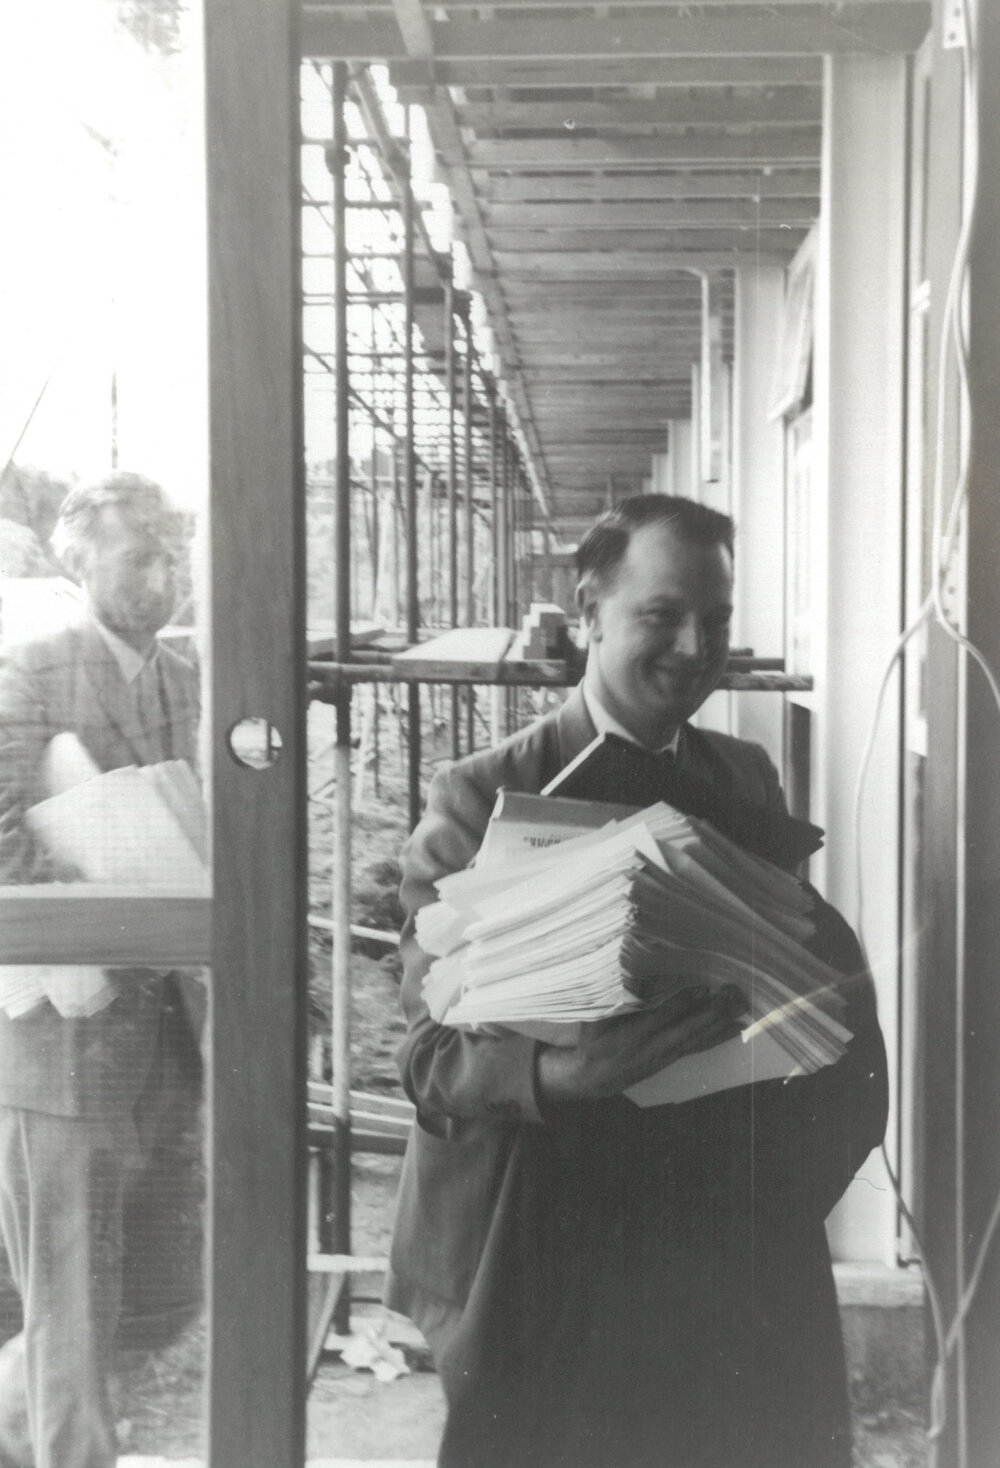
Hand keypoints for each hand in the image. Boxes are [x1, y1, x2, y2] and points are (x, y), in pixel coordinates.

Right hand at [536, 985, 746, 1104]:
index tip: (701, 987)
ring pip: (698, 1037)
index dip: (682, 1003)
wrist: (593, 1078)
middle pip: (688, 1028)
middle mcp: (654, 1046)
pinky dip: (719, 1037)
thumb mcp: (593, 1018)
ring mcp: (666, 1054)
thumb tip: (627, 968)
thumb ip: (609, 997)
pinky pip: (699, 1047)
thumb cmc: (593, 1040)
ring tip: (742, 1006)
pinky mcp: (673, 1058)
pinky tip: (737, 1028)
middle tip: (732, 994)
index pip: (661, 1017)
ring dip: (721, 1021)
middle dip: (712, 1011)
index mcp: (632, 1034)